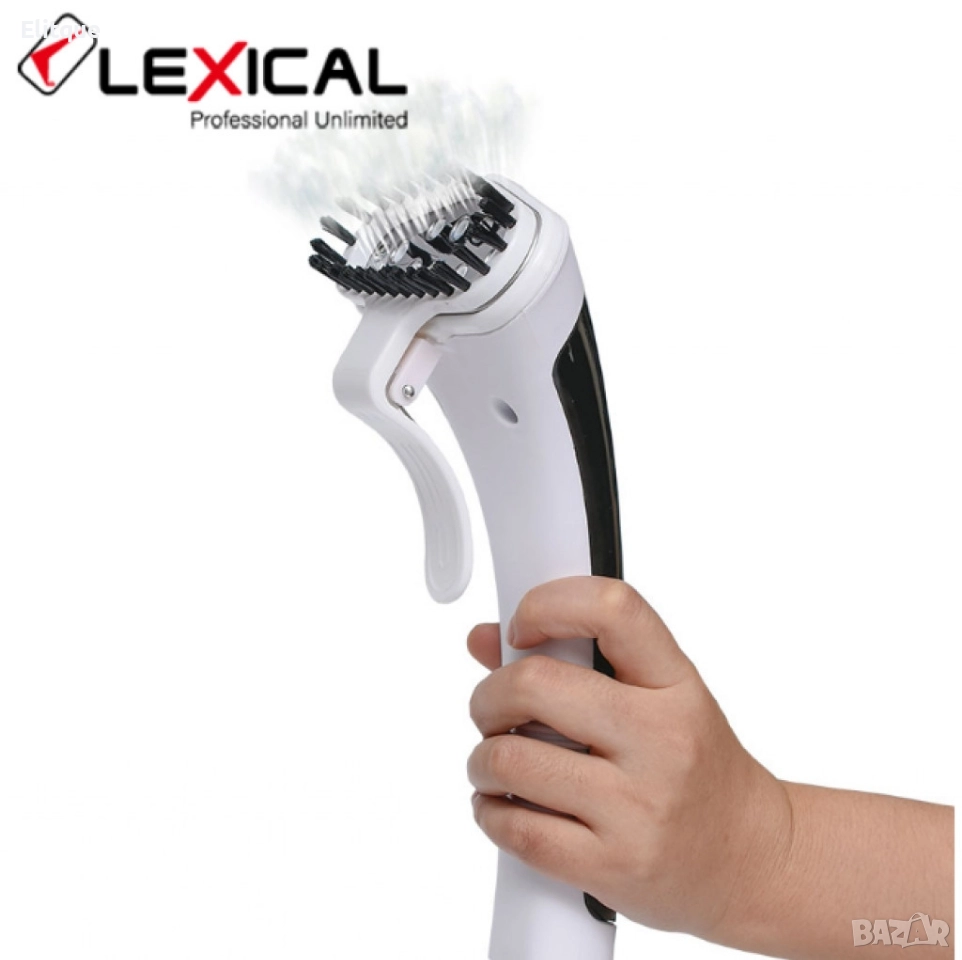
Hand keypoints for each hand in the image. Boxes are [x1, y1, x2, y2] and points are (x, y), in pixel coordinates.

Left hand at [466, 576, 792, 939]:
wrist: (752, 859)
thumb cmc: (697, 768)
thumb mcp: (659, 698)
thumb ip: (575, 660)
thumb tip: (483, 639)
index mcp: (675, 685)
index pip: (612, 610)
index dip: (548, 605)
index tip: (520, 627)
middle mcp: (662, 740)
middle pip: (536, 685)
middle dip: (489, 696)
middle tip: (491, 710)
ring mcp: (639, 807)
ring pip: (512, 760)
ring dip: (481, 759)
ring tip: (493, 763)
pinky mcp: (614, 867)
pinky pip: (518, 829)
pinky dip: (489, 813)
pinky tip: (500, 806)